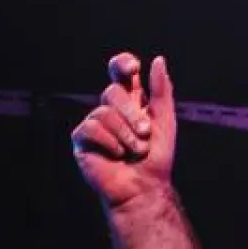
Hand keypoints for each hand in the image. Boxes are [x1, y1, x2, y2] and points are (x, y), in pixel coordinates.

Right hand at [70, 53, 178, 209]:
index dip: (122, 64)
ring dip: (125, 134)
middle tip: (145, 134)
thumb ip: (162, 91)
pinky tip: (116, 155)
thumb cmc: (156, 159)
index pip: (120, 72)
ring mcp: (95, 124)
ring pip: (103, 113)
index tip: (132, 69)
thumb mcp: (165, 121)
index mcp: (130, 101)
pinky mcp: (82, 141)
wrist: (144, 188)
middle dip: (131, 114)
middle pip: (112, 92)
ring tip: (134, 152)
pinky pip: (91, 128)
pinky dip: (108, 142)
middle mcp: (110, 110)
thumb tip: (157, 60)